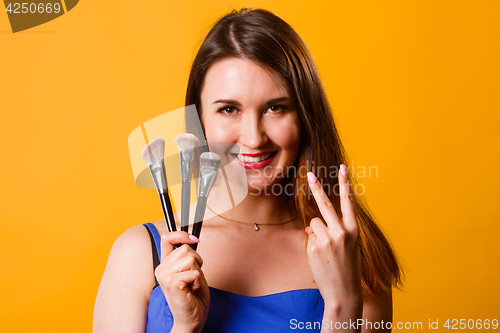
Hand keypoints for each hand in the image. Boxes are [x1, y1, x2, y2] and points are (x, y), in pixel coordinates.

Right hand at [155, 232, 209, 332]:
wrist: (192, 318)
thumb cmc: (193, 296)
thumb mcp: (191, 270)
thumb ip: (187, 256)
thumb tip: (193, 237)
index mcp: (164, 264)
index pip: (167, 238)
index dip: (181, 234)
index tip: (194, 239)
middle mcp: (161, 269)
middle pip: (186, 249)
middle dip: (197, 262)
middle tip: (193, 279)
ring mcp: (164, 276)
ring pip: (191, 259)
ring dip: (198, 272)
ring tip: (192, 285)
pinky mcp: (172, 283)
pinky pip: (194, 272)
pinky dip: (198, 281)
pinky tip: (191, 291)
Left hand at [305, 164, 362, 316]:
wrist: (344, 292)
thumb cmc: (347, 267)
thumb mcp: (348, 246)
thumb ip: (333, 230)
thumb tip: (312, 224)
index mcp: (354, 230)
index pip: (348, 202)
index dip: (345, 184)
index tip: (342, 168)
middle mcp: (342, 232)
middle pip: (325, 204)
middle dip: (317, 188)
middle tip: (310, 174)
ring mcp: (327, 239)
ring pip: (314, 223)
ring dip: (316, 232)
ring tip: (326, 251)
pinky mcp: (315, 247)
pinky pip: (309, 236)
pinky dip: (312, 244)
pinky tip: (320, 258)